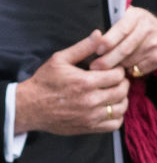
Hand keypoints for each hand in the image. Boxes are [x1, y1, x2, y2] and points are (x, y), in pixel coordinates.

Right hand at [15, 31, 129, 135]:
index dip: (118, 70)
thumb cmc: (44, 82)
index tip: (113, 69)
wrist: (29, 107)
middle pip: (122, 91)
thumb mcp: (60, 59)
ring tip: (115, 92)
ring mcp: (91, 116)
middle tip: (116, 80)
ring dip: (122, 99)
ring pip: (121, 108)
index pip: (118, 75)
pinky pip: (114, 124)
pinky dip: (117, 116)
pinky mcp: (89, 127)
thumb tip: (100, 34)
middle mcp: (90, 100)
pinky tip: (111, 108)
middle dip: (122, 83)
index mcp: (85, 82)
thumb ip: (83, 47)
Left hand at [88, 6, 156, 76]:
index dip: (107, 42)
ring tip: (112, 64)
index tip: (97, 50)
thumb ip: (114, 23)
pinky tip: (128, 65)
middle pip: (123, 49)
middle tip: (95, 66)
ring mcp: (154, 44)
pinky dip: (129, 70)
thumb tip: (93, 37)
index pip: (121, 30)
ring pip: (128, 61)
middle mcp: (148, 29)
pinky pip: (137, 69)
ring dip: (117, 66)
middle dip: (107, 60)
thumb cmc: (142, 28)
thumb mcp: (130, 18)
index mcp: (137, 16)